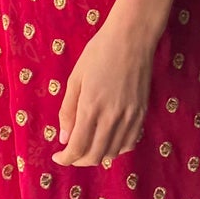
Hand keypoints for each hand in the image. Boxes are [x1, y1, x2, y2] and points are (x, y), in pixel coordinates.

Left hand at [53, 16, 157, 167]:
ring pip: (113, 152)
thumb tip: (64, 138)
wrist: (132, 38)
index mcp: (90, 107)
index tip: (58, 156)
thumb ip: (68, 111)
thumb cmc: (99, 52)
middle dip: (79, 160)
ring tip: (87, 147)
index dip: (66, 158)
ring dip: (97, 155)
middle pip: (95, 155)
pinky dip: (117, 148)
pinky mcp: (141, 113)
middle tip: (70, 153)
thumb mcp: (75, 78)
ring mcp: (129, 116)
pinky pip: (130, 142)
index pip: (77, 147)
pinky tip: (108, 140)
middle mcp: (111, 116)